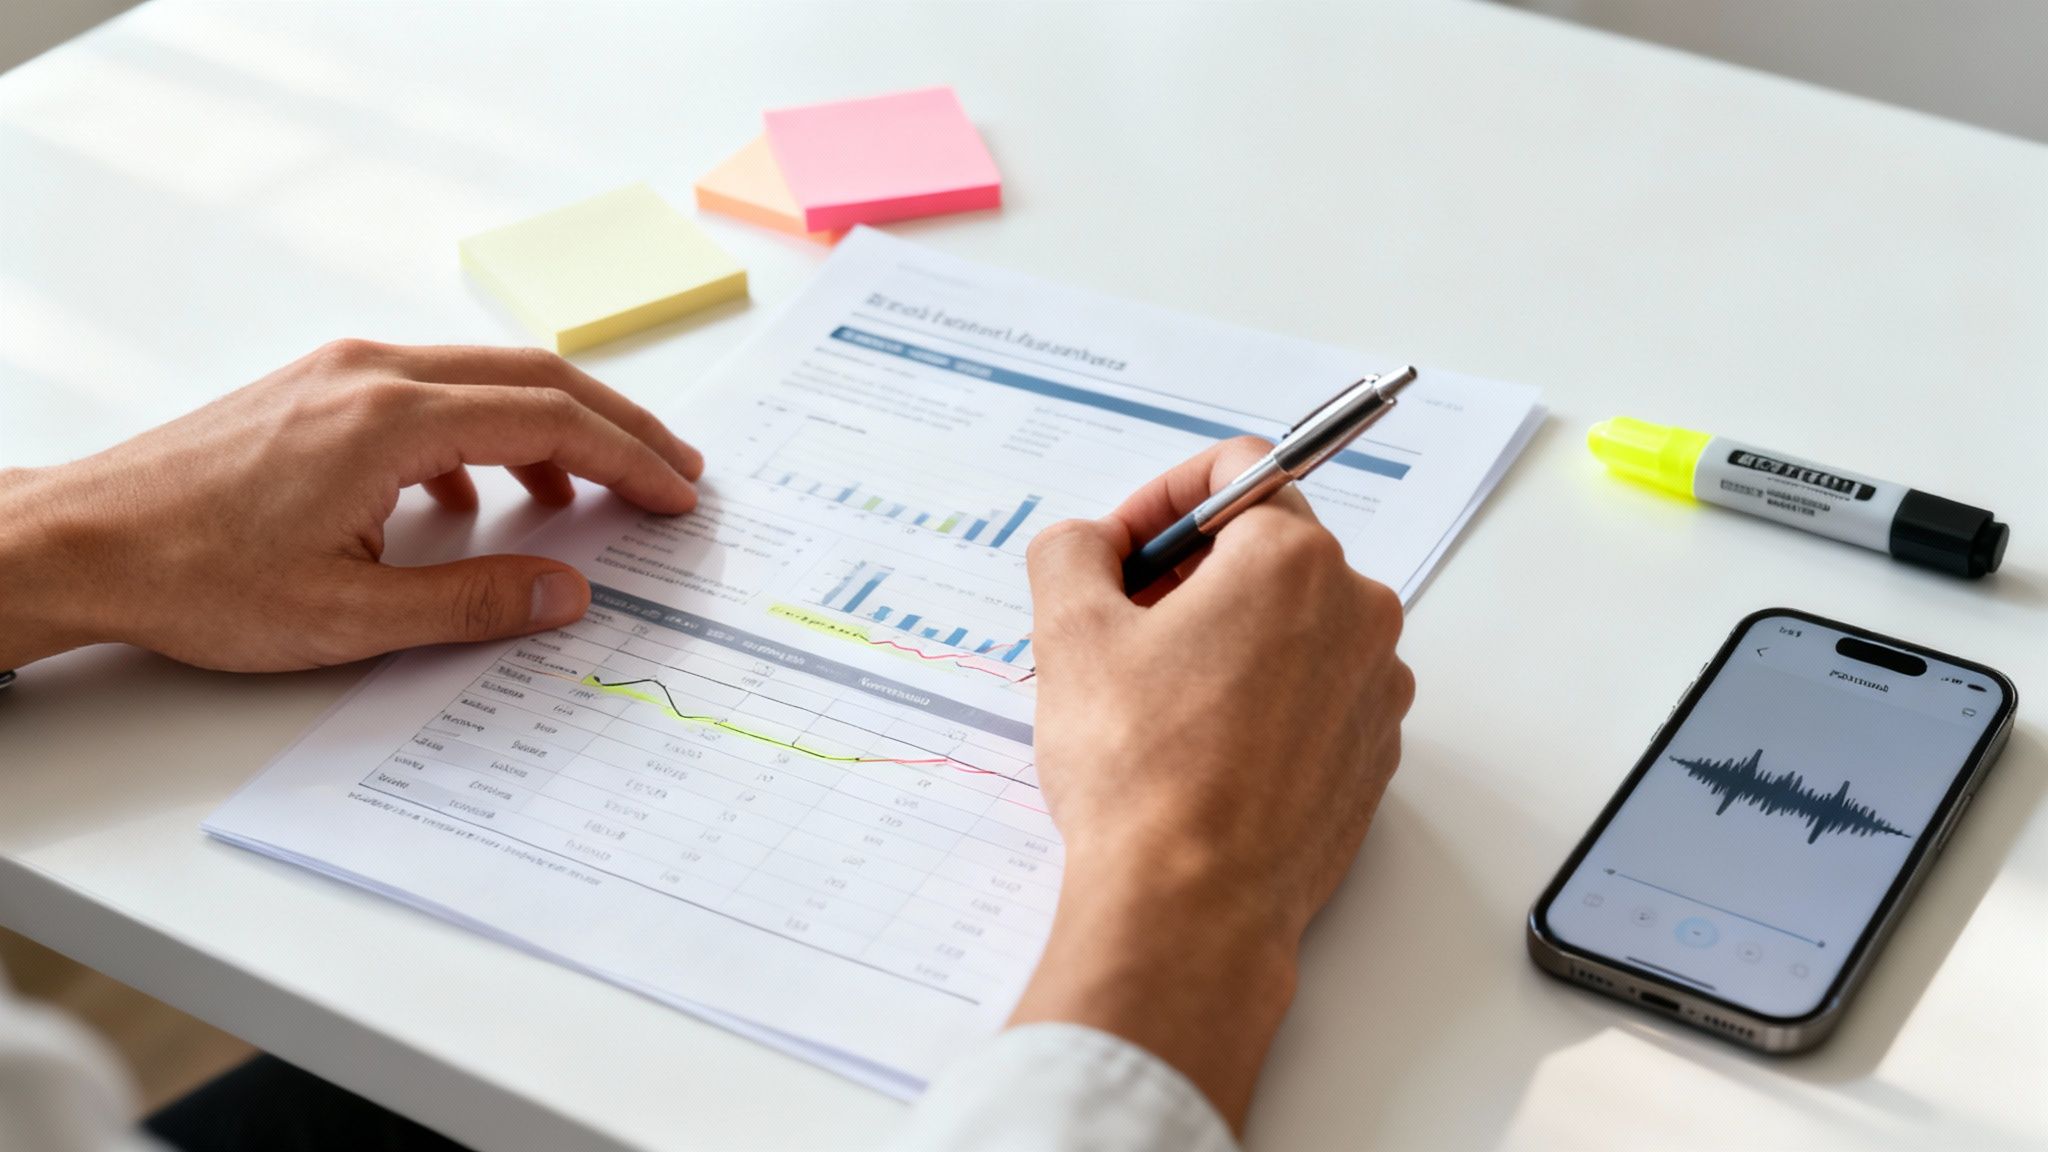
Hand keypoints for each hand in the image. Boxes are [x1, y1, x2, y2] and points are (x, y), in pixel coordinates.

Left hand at [0, 340, 699, 671]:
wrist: (79, 542)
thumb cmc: (195, 579)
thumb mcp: (348, 618)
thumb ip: (474, 602)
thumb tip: (568, 593)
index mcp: (389, 420)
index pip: (550, 419)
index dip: (628, 458)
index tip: (678, 495)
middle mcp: (371, 373)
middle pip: (534, 376)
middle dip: (617, 424)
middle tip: (675, 471)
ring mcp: (340, 372)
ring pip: (484, 377)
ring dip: (553, 426)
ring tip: (594, 488)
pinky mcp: (316, 388)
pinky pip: (432, 393)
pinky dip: (483, 434)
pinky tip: (471, 500)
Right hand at [1011, 437, 1413, 1129]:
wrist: (1190, 908)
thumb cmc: (1140, 773)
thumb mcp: (1069, 633)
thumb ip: (1071, 551)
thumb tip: (1088, 544)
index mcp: (1294, 562)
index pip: (1238, 471)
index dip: (1161, 497)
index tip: (1121, 547)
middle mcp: (1357, 614)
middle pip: (1265, 549)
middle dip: (1186, 571)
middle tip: (1119, 623)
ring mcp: (1373, 690)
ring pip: (1289, 624)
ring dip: (1220, 636)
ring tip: (1151, 696)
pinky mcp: (1370, 756)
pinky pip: (1311, 692)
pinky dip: (1256, 696)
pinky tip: (1195, 746)